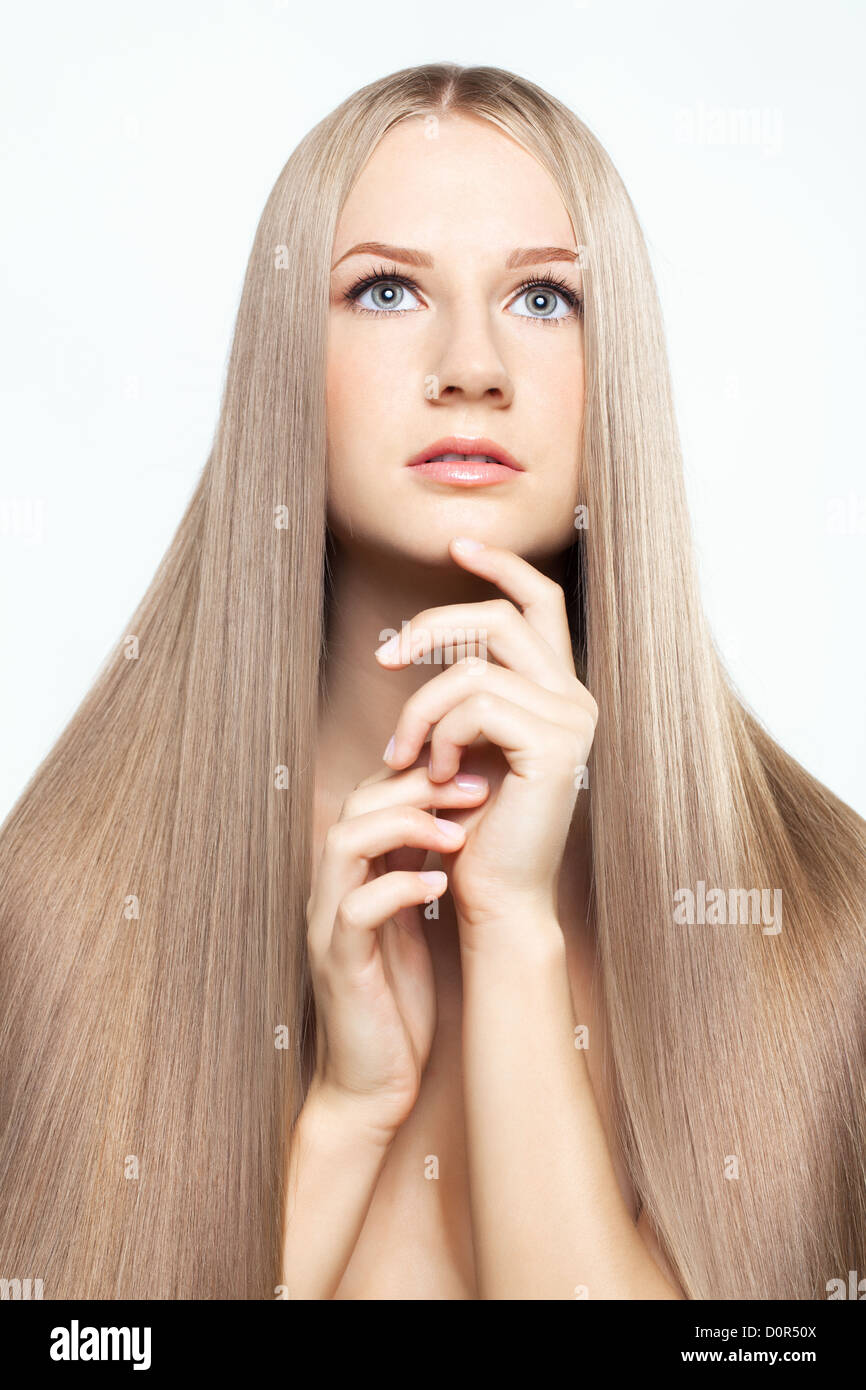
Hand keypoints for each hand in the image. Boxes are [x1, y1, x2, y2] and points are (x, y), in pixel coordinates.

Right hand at [305, 762, 489, 1137]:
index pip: (371, 797)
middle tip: (475, 790)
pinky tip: (440, 886)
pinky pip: (356, 909)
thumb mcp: (413, 926)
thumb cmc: (399, 1006)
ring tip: (459, 835)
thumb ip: (418, 874)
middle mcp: (332, 892)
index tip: (477, 775)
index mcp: (352, 879)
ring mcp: (328, 927)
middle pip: (354, 805)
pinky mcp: (338, 965)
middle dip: (417, 787)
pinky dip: (398, 887)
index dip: (420, 777)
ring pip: (345, 844)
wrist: (371, 1086)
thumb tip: (463, 824)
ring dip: (405, 826)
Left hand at [376, 538, 597, 946]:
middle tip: (384, 657)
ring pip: (472, 667)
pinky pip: (474, 704)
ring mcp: (572, 719)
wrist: (496, 897)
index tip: (458, 546)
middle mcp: (575, 697)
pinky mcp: (555, 744)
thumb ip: (460, 693)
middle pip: (500, 617)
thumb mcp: (462, 745)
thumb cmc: (472, 827)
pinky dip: (437, 735)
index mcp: (558, 692)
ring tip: (406, 759)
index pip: (540, 603)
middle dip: (432, 626)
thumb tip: (416, 641)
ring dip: (420, 709)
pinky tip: (433, 776)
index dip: (502, 566)